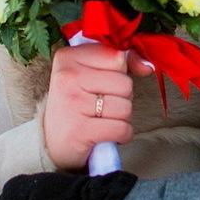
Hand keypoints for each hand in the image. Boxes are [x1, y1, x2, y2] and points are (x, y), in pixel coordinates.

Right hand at [41, 41, 148, 169]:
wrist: (51, 142)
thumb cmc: (77, 104)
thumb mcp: (90, 74)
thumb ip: (120, 63)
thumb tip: (147, 66)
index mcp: (69, 56)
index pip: (118, 57)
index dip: (120, 74)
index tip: (105, 85)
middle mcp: (68, 76)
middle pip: (125, 83)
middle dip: (122, 98)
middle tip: (102, 106)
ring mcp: (73, 103)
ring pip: (126, 107)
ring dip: (122, 118)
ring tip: (103, 120)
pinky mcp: (80, 130)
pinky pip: (122, 129)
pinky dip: (122, 135)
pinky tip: (108, 134)